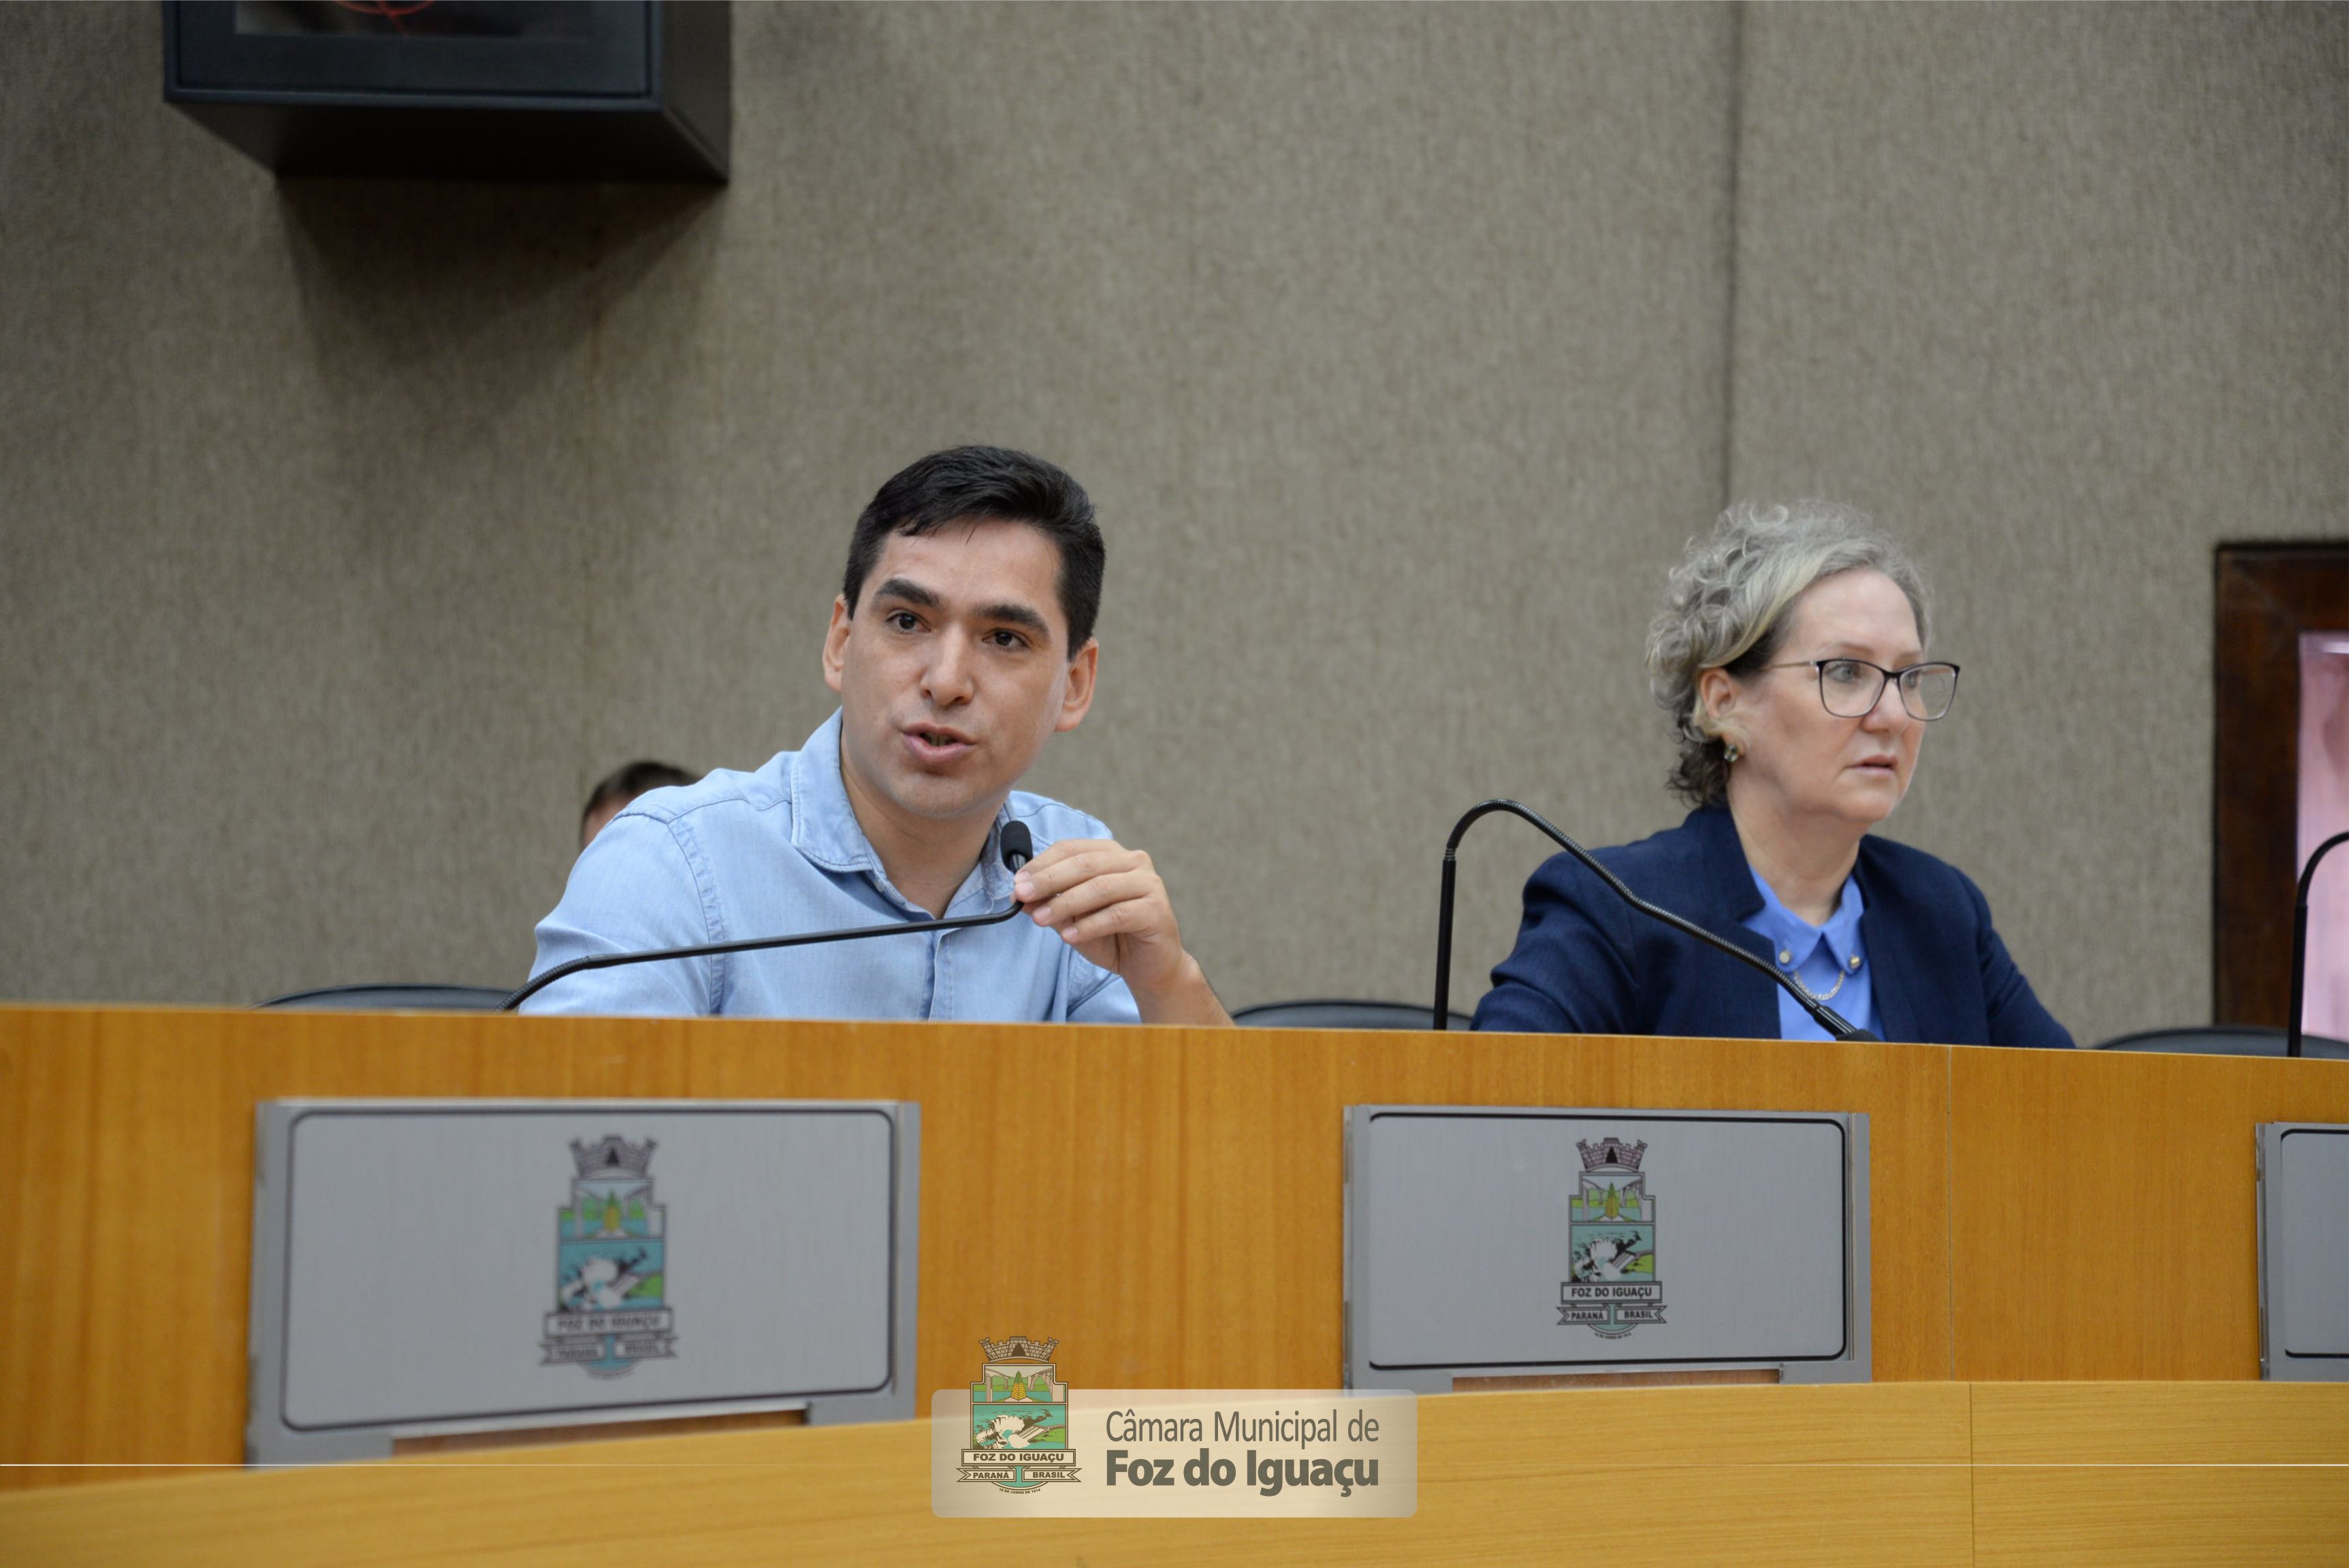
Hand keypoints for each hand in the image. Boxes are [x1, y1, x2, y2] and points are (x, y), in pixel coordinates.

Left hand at [1013, 838, 1228, 1024]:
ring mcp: (1148, 884)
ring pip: (1100, 887)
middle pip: (1084, 864)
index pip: (1071, 849)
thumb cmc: (1110, 937)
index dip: (1041, 864)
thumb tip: (1019, 896)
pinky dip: (1089, 925)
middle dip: (1049, 880)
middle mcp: (1133, 861)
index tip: (1016, 884)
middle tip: (1022, 895)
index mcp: (1111, 854)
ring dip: (1065, 904)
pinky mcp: (1156, 909)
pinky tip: (1069, 936)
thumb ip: (1050, 904)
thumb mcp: (1072, 919)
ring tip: (1040, 920)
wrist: (1149, 967)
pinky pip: (1117, 914)